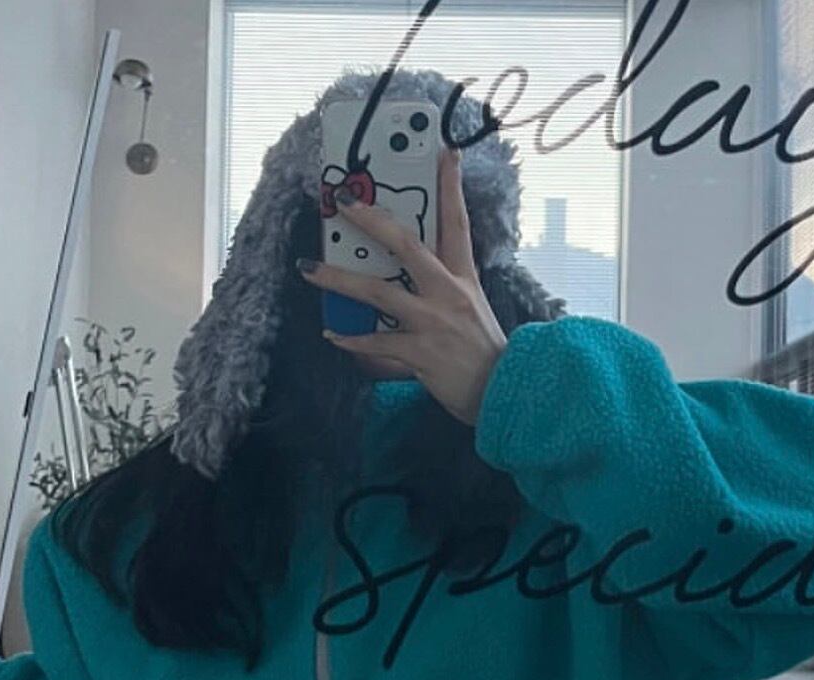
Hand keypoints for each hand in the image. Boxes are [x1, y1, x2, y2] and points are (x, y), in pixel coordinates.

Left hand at [298, 146, 508, 427]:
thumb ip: (445, 288)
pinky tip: (333, 334)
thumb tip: (408, 277)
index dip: (451, 186)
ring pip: (378, 292)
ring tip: (310, 269)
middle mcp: (448, 293)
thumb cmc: (483, 352)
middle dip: (372, 221)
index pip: (457, 223)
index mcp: (463, 278)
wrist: (504, 392)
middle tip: (343, 203)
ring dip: (339, 280)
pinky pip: (377, 344)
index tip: (445, 152)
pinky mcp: (421, 353)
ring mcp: (433, 322)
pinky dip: (352, 339)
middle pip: (406, 245)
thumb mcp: (472, 308)